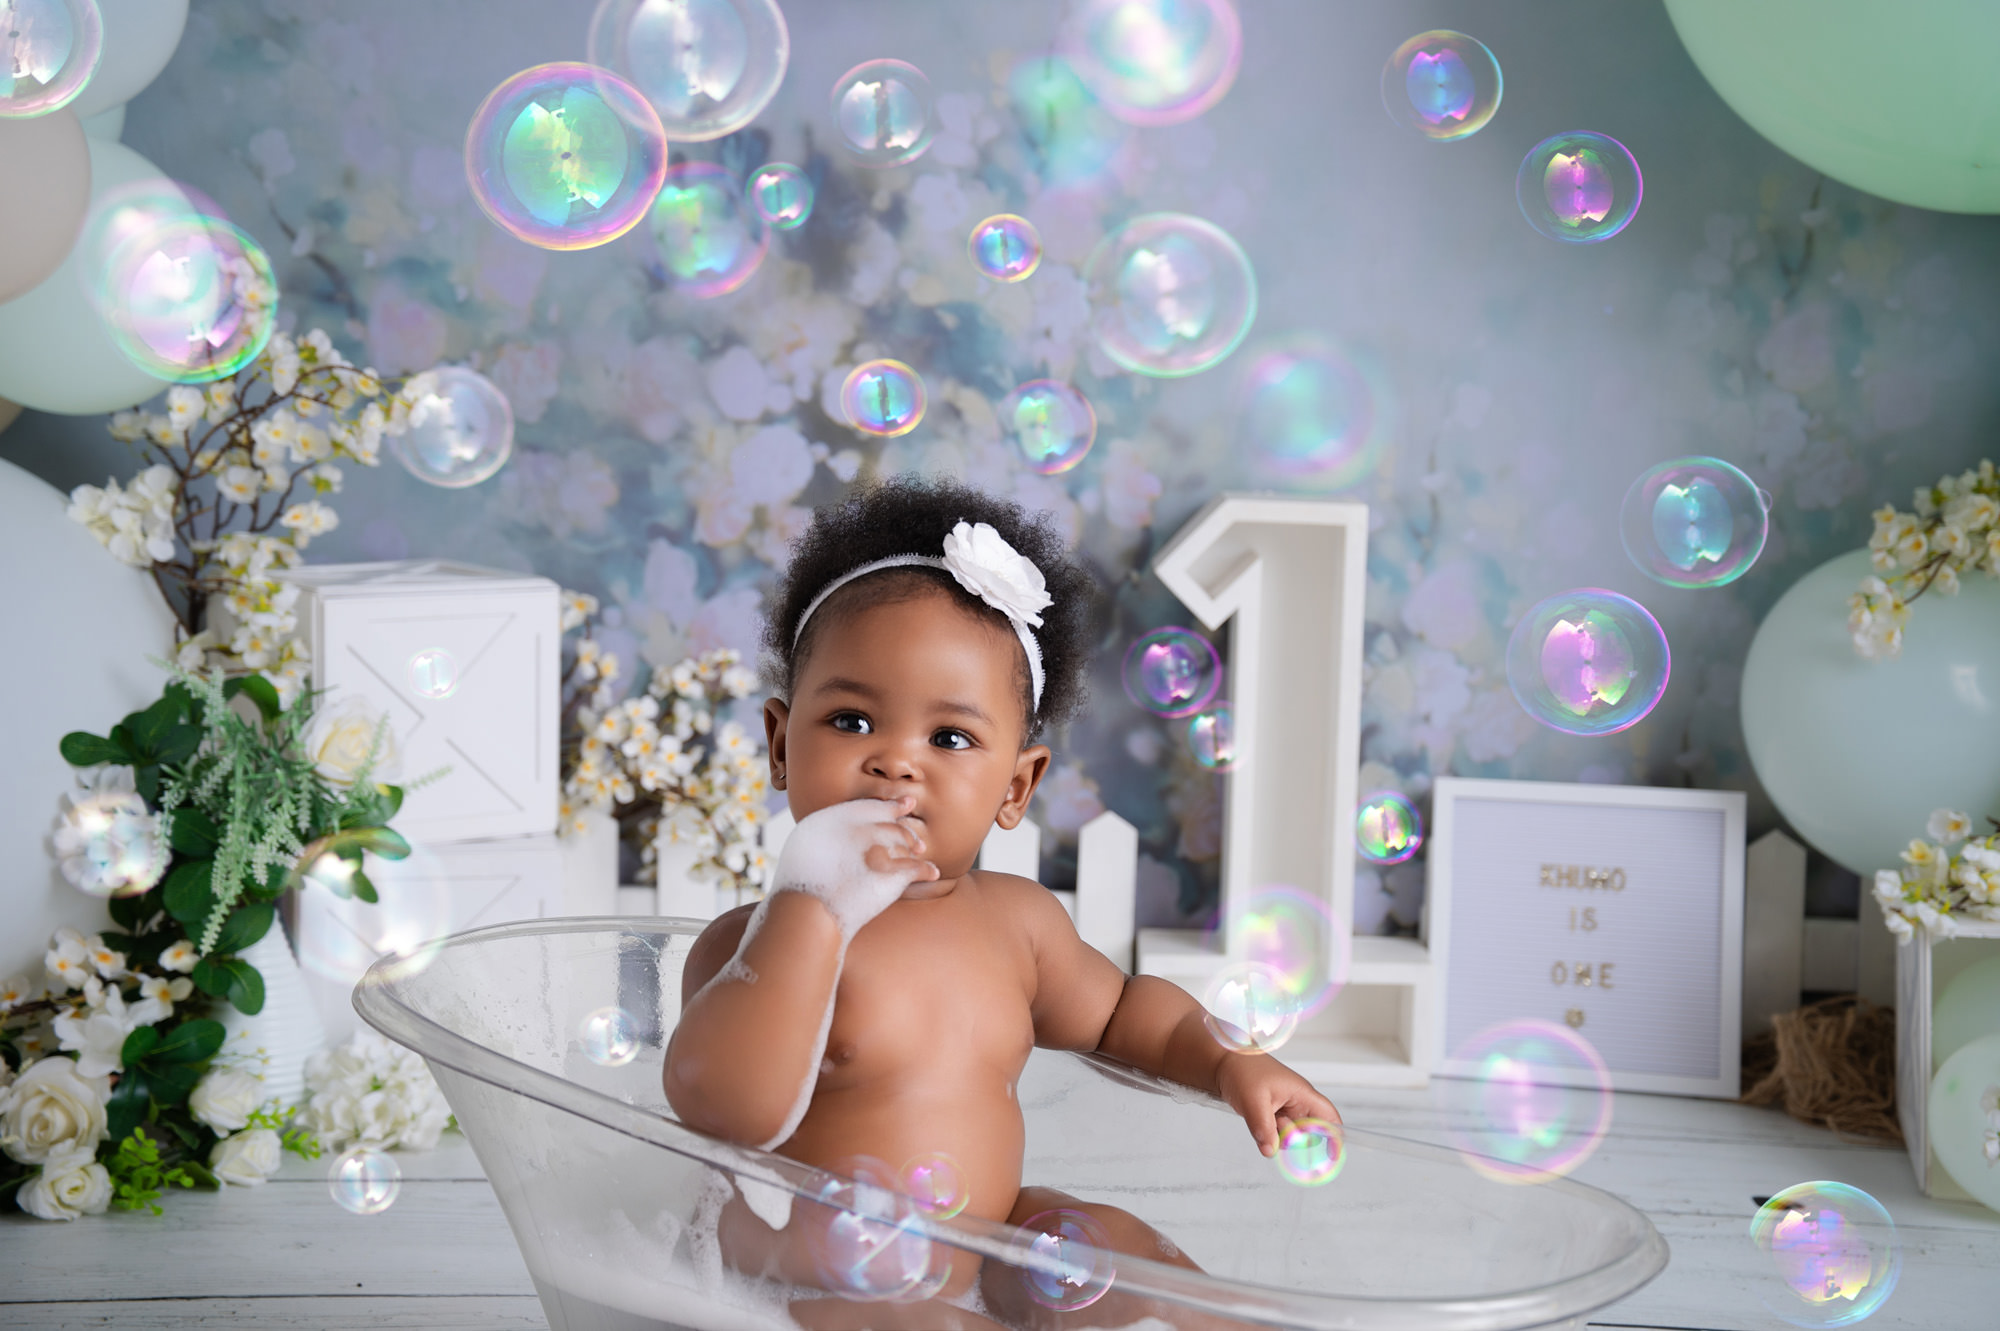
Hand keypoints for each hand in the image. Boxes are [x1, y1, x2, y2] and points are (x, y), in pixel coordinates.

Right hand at [772, 796, 939, 938]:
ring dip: (913, 846)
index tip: (905, 803)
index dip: (889, 805)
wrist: (806, 912)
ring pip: (904, 843)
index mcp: (832, 818)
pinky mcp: (892, 872)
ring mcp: (878, 848)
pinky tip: (933, 872)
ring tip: (920, 850)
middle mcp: (857, 828)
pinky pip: (917, 868)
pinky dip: (926, 870)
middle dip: (904, 827)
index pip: (868, 806)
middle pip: (889, 823)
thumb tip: (836, 836)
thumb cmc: (797, 888)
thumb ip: (823, 836)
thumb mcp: (801, 849)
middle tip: (915, 833)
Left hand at [1215, 1053, 1342, 1158]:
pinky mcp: (1273, 1115)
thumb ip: (1264, 1128)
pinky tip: (1258, 1122)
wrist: (1223, 1062)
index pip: (1329, 1117)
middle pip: (1310, 1133)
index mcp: (1302, 1094)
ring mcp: (1286, 1109)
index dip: (1333, 1137)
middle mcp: (1298, 1103)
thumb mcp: (1253, 1101)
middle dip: (1296, 1139)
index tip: (1330, 1157)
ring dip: (1280, 1136)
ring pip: (1293, 1136)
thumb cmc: (1242, 1071)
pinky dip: (1270, 1135)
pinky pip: (1278, 1134)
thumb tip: (1270, 1152)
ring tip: (1263, 1117)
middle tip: (1277, 1125)